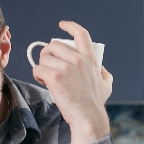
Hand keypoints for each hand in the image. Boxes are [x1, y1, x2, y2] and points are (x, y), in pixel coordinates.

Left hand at [32, 21, 112, 143]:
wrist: (88, 118)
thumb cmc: (95, 103)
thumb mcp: (106, 84)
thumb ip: (103, 73)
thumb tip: (100, 67)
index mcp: (89, 59)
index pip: (81, 34)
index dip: (70, 26)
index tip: (62, 25)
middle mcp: (78, 60)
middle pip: (54, 45)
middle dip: (48, 54)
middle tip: (49, 66)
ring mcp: (66, 68)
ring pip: (44, 57)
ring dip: (42, 66)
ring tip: (47, 77)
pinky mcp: (54, 77)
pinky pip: (38, 69)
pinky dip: (38, 75)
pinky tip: (44, 82)